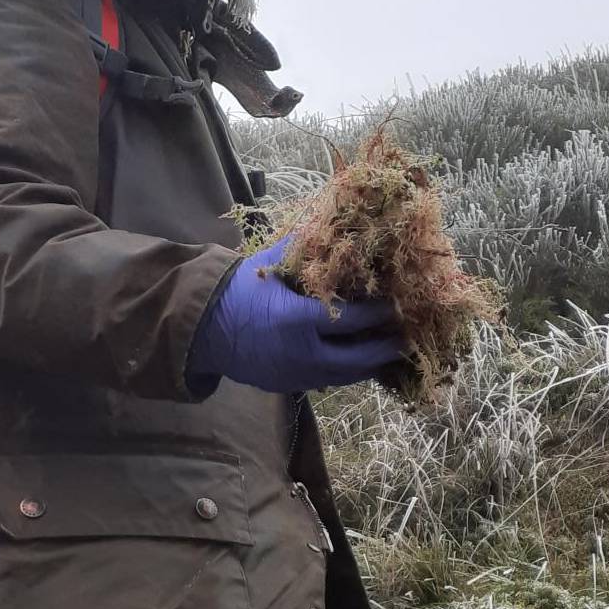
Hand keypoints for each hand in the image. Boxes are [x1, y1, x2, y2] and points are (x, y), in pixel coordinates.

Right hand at [188, 235, 404, 393]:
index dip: (379, 314)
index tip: (398, 305)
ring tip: (389, 352)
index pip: (353, 320)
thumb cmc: (237, 291)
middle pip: (357, 359)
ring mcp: (295, 375)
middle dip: (385, 348)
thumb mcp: (270, 265)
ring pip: (345, 377)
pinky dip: (346, 373)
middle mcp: (302, 354)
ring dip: (369, 365)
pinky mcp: (288, 386)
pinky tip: (358, 362)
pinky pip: (326, 383)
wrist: (201, 328)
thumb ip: (303, 248)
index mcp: (298, 321)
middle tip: (406, 337)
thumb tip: (330, 222)